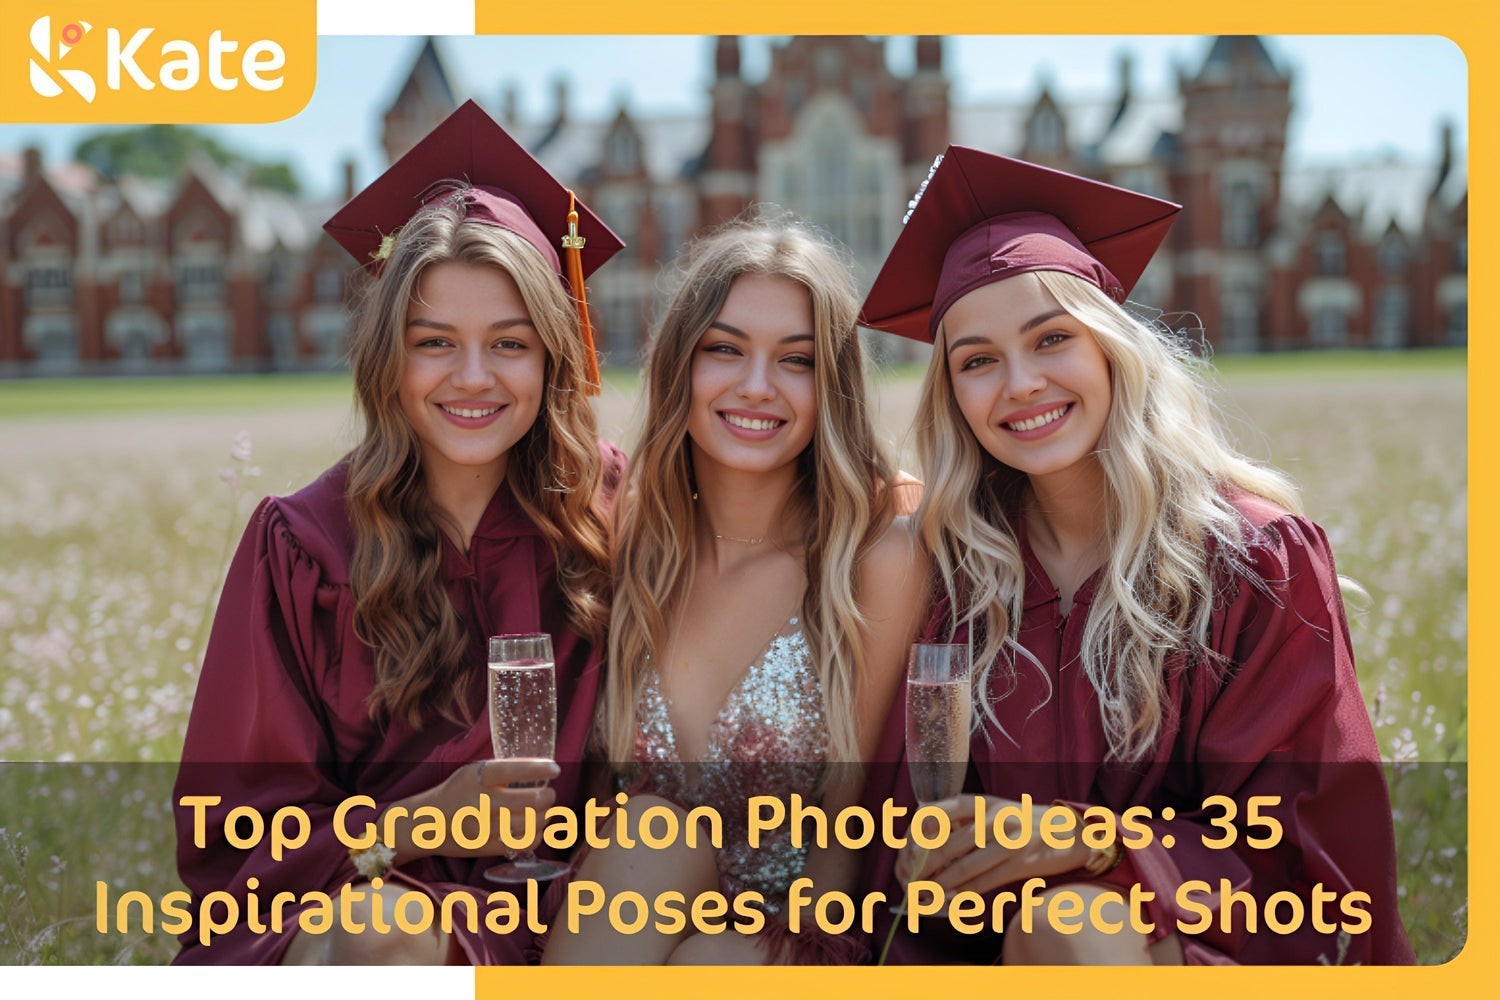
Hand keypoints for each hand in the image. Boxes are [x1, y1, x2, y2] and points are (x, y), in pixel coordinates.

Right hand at [388, 758, 558, 861]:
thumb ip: (501, 770)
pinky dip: (536, 835)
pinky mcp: (485, 847)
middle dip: (548, 797)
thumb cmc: (456, 792)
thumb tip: (539, 767)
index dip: (538, 770)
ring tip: (546, 810)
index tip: (555, 769)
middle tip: (550, 794)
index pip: (513, 771)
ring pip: (529, 823)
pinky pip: (521, 843)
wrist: (427, 823)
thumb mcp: (471, 773)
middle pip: (528, 801)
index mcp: (474, 779)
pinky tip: (538, 828)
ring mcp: (482, 828)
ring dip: (545, 816)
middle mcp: (478, 803)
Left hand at [894, 795, 1090, 895]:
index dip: (915, 835)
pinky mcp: (1020, 862)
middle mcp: (991, 817)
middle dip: (922, 869)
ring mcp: (1007, 839)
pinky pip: (983, 883)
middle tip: (909, 884)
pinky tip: (949, 903)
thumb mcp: (993, 811)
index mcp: (979, 802)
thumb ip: (963, 821)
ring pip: (962, 868)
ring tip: (923, 898)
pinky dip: (962, 896)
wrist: (1071, 832)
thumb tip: (925, 845)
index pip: (933, 812)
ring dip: (938, 888)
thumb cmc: (1024, 823)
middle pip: (944, 845)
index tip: (906, 854)